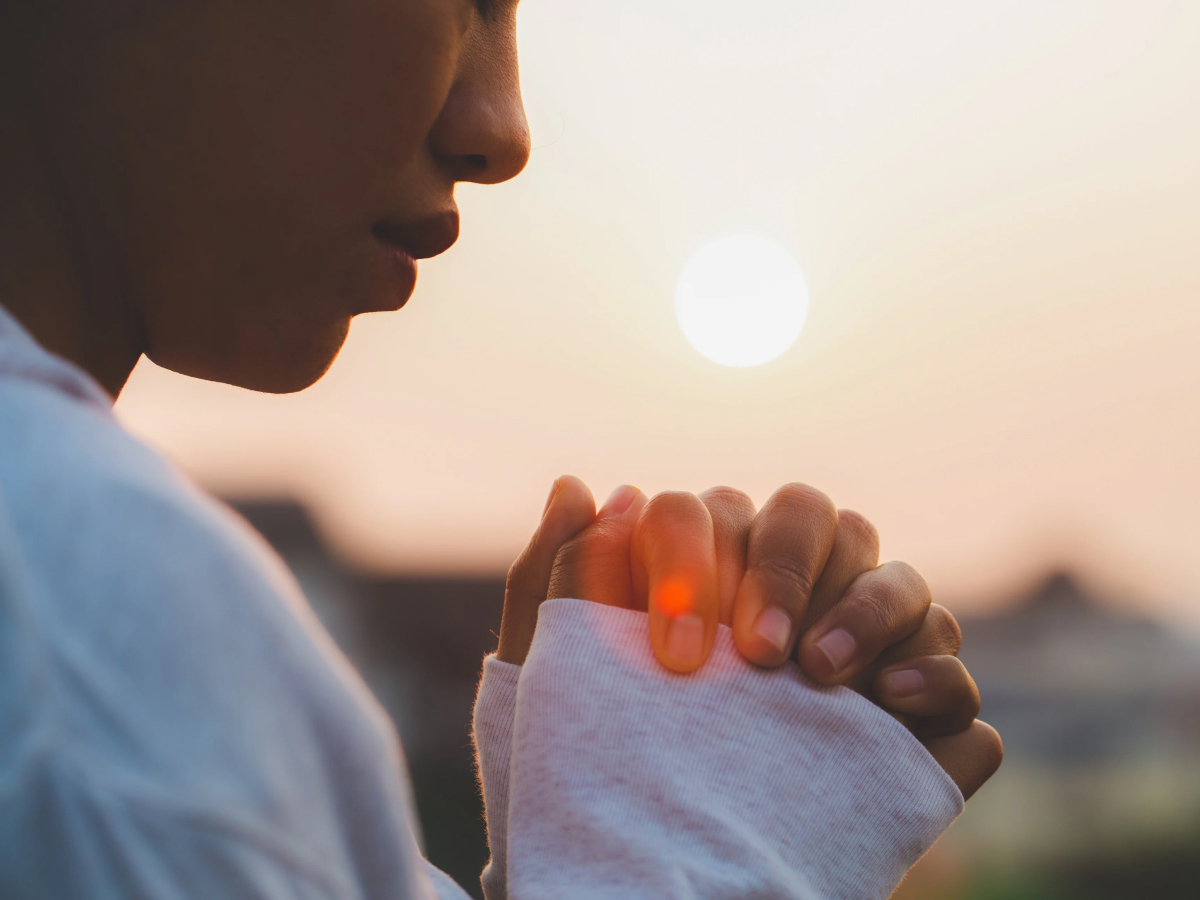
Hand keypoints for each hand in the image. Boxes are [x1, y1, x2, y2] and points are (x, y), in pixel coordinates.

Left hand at [498, 476, 1001, 797]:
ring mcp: (863, 650)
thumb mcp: (562, 682)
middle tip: (754, 654)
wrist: (665, 869)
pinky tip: (895, 704)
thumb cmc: (605, 763)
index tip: (676, 651)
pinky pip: (953, 669)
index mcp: (712, 569)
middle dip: (786, 568)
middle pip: (816, 517)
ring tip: (820, 677)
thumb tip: (581, 488)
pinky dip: (938, 675)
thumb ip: (559, 580)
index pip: (718, 512)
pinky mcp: (916, 719)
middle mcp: (792, 595)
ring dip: (865, 609)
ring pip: (897, 577)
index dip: (700, 559)